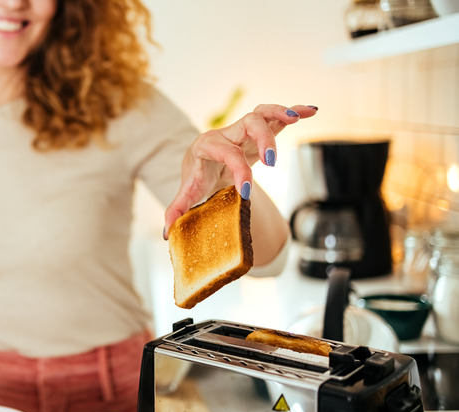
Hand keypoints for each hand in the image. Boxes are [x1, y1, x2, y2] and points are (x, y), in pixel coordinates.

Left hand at [163, 104, 317, 236]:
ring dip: (278, 114)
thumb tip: (169, 231)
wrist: (202, 161)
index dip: (239, 171)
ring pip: (261, 113)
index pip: (227, 153)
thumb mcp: (188, 192)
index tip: (246, 192)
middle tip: (271, 163)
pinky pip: (275, 117)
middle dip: (262, 140)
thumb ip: (178, 209)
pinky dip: (294, 111)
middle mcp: (226, 133)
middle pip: (248, 123)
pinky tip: (310, 111)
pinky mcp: (257, 131)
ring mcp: (242, 130)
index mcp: (207, 146)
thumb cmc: (197, 176)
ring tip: (295, 119)